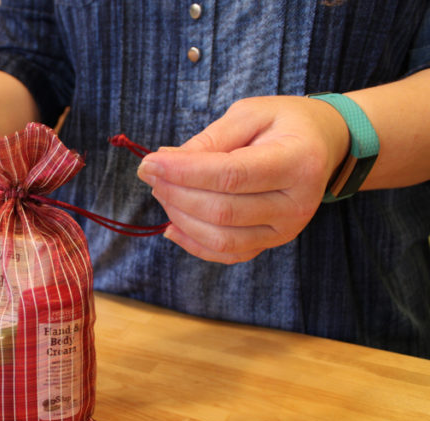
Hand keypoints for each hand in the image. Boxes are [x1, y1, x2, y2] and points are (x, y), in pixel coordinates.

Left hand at [137, 95, 349, 263]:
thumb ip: (210, 140)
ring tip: (161, 191)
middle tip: (150, 173)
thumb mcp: (250, 114)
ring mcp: (286, 229)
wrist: (324, 147)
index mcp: (297, 162)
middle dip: (175, 193)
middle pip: (222, 210)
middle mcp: (297, 203)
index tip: (149, 163)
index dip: (184, 172)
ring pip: (221, 237)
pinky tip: (172, 225)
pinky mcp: (272, 243)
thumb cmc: (284, 124)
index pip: (231, 175)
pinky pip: (227, 254)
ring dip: (180, 217)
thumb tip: (165, 162)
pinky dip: (193, 243)